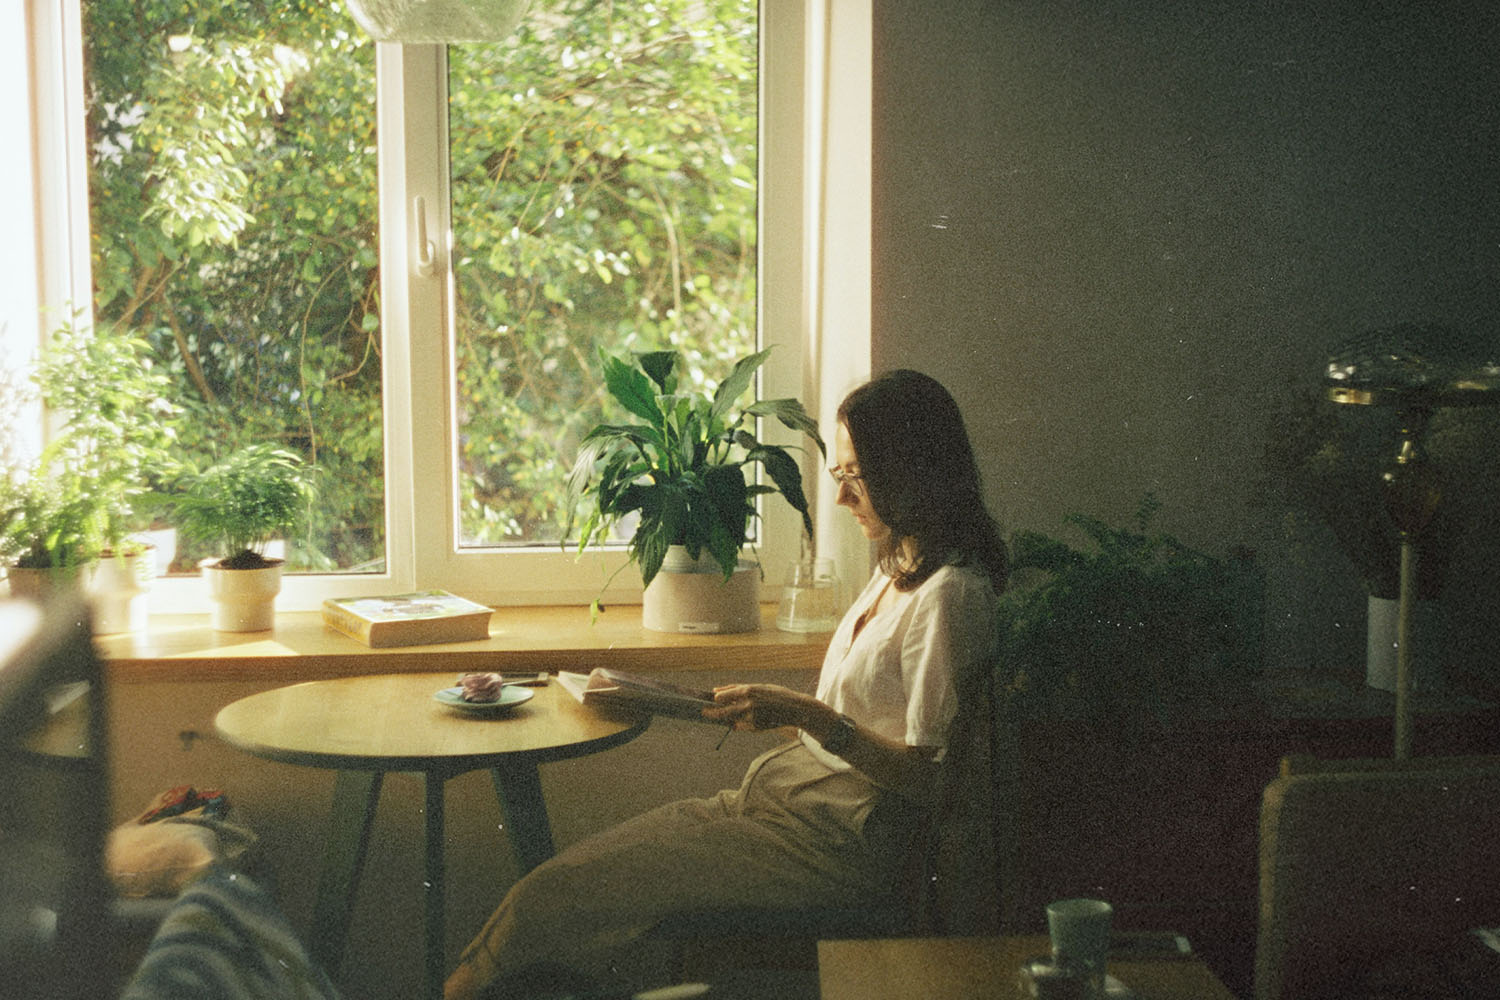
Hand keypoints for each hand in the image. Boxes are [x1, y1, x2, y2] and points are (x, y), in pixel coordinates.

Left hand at [703, 683, 831, 733]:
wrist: (794, 709)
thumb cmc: (775, 694)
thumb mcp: (757, 687)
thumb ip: (736, 689)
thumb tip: (715, 690)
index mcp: (747, 691)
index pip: (722, 697)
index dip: (715, 699)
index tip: (710, 699)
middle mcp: (748, 705)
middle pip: (723, 712)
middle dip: (711, 713)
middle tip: (703, 712)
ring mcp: (752, 718)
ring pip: (732, 720)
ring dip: (726, 719)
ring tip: (723, 716)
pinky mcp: (756, 728)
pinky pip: (742, 727)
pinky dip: (739, 724)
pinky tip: (742, 721)